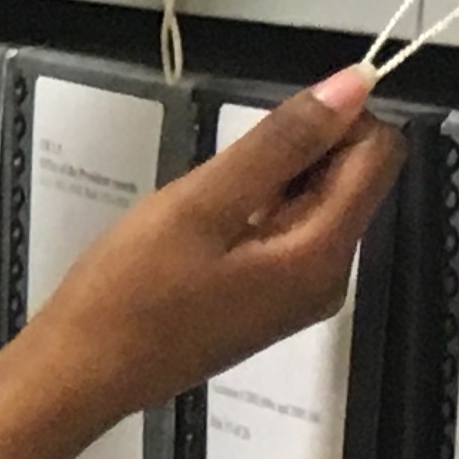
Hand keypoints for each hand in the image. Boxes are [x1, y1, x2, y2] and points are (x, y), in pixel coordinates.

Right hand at [0, 70, 404, 458]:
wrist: (81, 374)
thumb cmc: (130, 290)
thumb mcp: (200, 204)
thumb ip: (279, 143)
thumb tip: (354, 85)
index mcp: (322, 254)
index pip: (377, 156)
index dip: (337, 118)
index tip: (265, 121)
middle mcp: (329, 278)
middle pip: (352, 180)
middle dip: (298, 151)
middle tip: (221, 168)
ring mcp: (299, 296)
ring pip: (316, 204)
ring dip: (271, 180)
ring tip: (203, 201)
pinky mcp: (268, 303)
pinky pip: (287, 235)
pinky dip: (255, 210)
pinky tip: (202, 224)